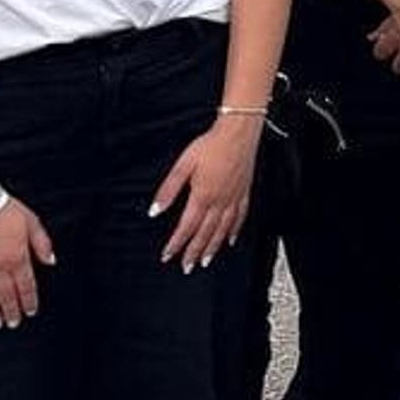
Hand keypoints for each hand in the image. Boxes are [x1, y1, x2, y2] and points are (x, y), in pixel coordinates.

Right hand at [0, 194, 56, 326]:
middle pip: (6, 296)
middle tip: (13, 323)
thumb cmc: (3, 210)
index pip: (26, 286)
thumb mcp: (32, 222)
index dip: (28, 301)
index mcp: (17, 258)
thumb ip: (42, 243)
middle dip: (11, 311)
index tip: (30, 311)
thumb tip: (51, 261)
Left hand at [149, 113, 263, 268]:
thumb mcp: (183, 164)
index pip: (186, 227)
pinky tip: (231, 239)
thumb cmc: (210, 145)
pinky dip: (235, 231)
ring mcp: (234, 198)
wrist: (239, 132)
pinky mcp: (244, 192)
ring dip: (213, 247)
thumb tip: (155, 210)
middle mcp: (220, 201)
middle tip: (187, 267)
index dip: (176, 243)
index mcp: (202, 195)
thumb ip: (168, 190)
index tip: (168, 255)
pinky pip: (240, 217)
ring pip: (223, 229)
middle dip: (194, 252)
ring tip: (205, 261)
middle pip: (205, 233)